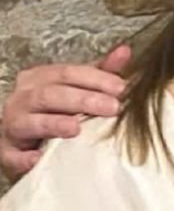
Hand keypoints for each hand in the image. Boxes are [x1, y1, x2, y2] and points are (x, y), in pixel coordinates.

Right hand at [0, 45, 131, 180]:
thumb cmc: (56, 107)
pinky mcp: (7, 151)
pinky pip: (12, 154)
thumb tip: (124, 52)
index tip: (121, 88)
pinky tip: (37, 158)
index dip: (95, 79)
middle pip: (51, 95)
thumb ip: (100, 71)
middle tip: (112, 108)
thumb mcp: (77, 86)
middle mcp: (23, 98)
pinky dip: (23, 157)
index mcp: (41, 78)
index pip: (68, 72)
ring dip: (53, 124)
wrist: (23, 135)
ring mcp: (13, 124)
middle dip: (83, 100)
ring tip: (76, 128)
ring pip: (29, 121)